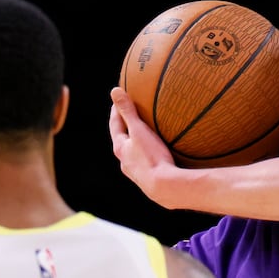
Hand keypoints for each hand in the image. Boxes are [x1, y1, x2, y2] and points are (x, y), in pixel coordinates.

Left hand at [109, 86, 179, 203]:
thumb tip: (114, 91)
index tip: (119, 99)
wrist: (164, 187)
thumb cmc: (151, 157)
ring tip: (145, 133)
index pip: (115, 125)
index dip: (116, 111)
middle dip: (125, 126)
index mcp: (120, 148)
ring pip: (132, 151)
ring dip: (136, 141)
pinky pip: (144, 160)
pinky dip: (146, 152)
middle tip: (131, 113)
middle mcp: (124, 160)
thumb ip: (128, 111)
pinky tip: (156, 152)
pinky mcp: (147, 177)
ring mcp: (135, 170)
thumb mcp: (139, 130)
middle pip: (122, 139)